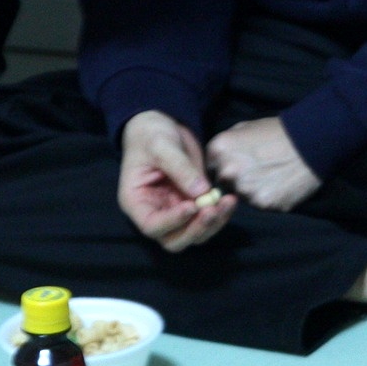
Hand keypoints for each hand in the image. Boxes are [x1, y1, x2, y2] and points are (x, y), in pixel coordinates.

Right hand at [118, 112, 235, 251]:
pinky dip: (220, 215)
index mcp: (136, 202)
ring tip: (227, 202)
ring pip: (194, 235)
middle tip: (212, 210)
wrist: (162, 125)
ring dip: (212, 224)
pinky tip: (230, 200)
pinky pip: (206, 220)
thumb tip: (202, 192)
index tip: (192, 206)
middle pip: (174, 240)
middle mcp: (155, 213)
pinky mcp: (192, 206)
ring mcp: (174, 212)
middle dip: (195, 229)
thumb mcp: (162, 146)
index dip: (172, 221)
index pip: (152, 225)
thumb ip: (180, 168)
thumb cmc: (151, 135)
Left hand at [206, 117, 321, 211]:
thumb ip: (227, 144)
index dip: (223, 167)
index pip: (209, 168)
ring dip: (252, 190)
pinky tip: (279, 184)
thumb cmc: (277, 132)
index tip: (238, 163)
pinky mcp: (262, 203)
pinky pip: (259, 204)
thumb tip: (218, 159)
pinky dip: (268, 197)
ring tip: (270, 175)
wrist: (309, 141)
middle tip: (256, 170)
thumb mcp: (246, 127)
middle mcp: (227, 171)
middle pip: (223, 184)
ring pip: (241, 196)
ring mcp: (244, 189)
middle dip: (235, 180)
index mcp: (219, 149)